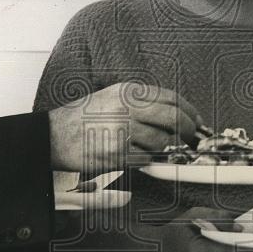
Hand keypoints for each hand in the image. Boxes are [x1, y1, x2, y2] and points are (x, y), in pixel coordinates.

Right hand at [48, 82, 200, 173]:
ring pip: (161, 142)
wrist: (54, 136)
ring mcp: (123, 131)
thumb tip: (174, 112)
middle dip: (187, 131)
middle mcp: (127, 108)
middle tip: (191, 139)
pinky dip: (145, 160)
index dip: (190, 111)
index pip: (171, 98)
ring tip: (146, 146)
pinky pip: (145, 159)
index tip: (197, 121)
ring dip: (161, 147)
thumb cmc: (83, 117)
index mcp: (128, 91)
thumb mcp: (112, 96)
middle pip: (174, 119)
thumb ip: (141, 101)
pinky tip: (132, 155)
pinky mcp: (118, 153)